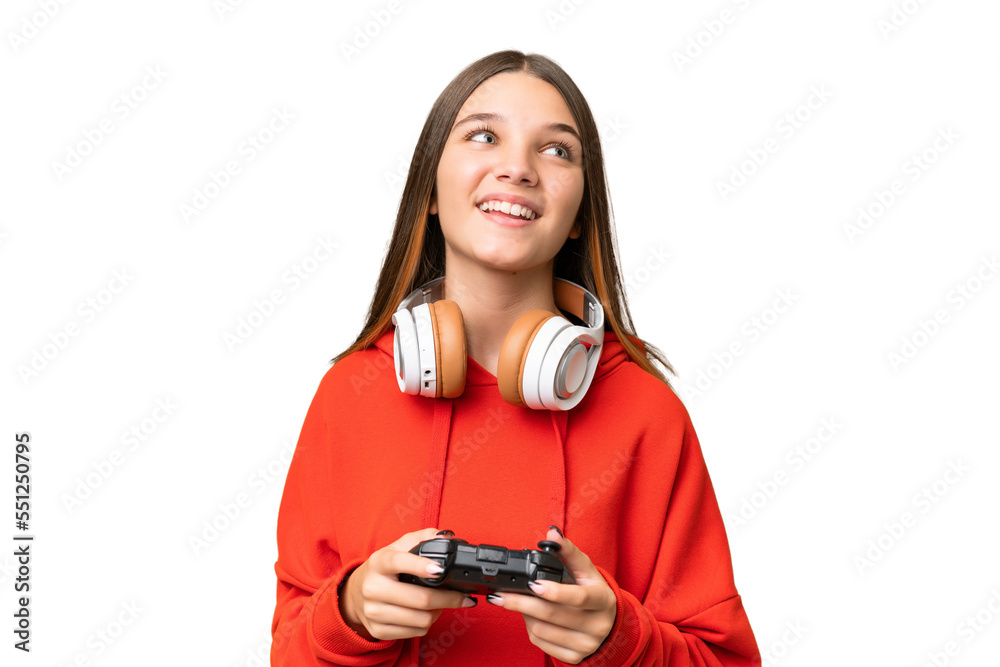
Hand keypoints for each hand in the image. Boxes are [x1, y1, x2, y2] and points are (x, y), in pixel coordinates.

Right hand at [340, 527, 475, 640]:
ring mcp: (373, 611)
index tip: (440, 569)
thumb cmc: (383, 569)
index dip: (420, 566)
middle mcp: (373, 587)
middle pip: (421, 599)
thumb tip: (446, 538)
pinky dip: (427, 624)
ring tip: (441, 603)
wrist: (355, 594)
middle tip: (462, 596)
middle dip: (449, 598)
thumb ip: (422, 538)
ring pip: (422, 619)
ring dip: (439, 612)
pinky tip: (426, 614)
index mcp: (379, 563)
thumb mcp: (397, 548)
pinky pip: (415, 632)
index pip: (399, 562)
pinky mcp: (378, 630)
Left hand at [488, 528, 616, 663]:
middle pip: (551, 615)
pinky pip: (541, 644)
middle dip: (521, 603)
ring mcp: (586, 644)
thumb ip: (568, 551)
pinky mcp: (575, 657)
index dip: (554, 591)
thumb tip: (551, 533)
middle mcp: (597, 625)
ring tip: (517, 602)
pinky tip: (528, 616)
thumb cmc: (594, 592)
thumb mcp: (587, 571)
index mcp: (602, 600)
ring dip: (523, 614)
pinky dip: (529, 628)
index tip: (532, 584)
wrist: (608, 625)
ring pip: (542, 630)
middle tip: (500, 595)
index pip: (578, 597)